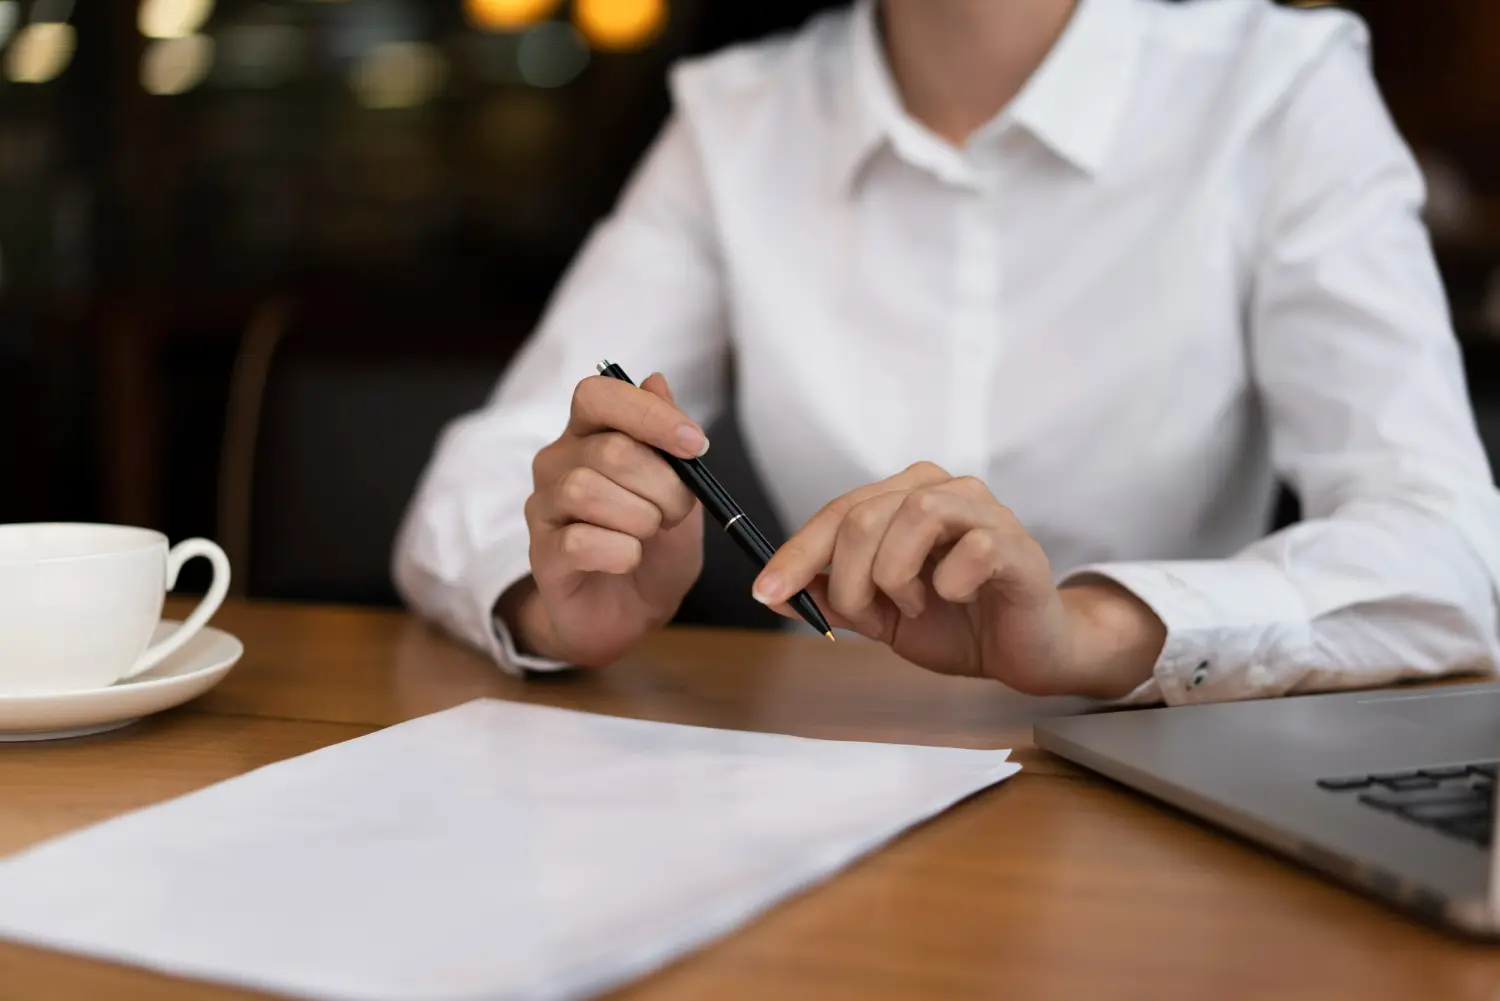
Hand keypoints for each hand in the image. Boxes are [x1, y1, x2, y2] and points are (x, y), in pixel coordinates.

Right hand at [499, 372, 707, 665]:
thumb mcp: (679, 490)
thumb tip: (657, 380)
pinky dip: (621, 553)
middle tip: (674, 514)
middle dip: (663, 486)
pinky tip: (627, 560)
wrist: (633, 612)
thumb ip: (668, 439)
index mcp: (590, 435)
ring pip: (589, 492)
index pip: (598, 394)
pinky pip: (580, 541)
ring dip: (640, 520)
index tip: (695, 443)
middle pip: (609, 451)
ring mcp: (544, 508)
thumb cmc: (655, 545)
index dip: (648, 414)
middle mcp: (558, 463)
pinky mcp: (542, 555)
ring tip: (649, 537)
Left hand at [751, 462, 1164, 697]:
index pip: (836, 513)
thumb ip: (835, 595)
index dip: (794, 554)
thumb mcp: (881, 612)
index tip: (765, 593)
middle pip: (863, 516)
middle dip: (848, 579)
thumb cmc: (957, 622)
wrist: (1026, 650)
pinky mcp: (1015, 544)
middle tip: (867, 615)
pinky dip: (947, 585)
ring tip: (914, 604)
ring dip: (895, 577)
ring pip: (910, 518)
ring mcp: (982, 511)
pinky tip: (958, 599)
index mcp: (904, 497)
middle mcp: (941, 489)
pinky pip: (966, 552)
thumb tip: (776, 592)